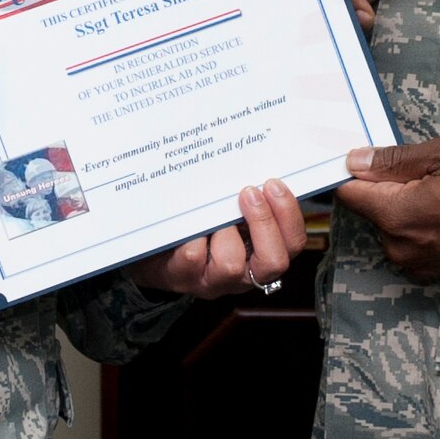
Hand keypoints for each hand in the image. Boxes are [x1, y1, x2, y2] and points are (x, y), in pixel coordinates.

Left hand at [129, 177, 306, 298]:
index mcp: (259, 254)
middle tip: (248, 192)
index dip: (288, 214)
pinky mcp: (181, 277)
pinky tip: (185, 216)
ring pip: (231, 264)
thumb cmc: (192, 227)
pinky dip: (191, 232)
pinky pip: (192, 254)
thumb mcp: (222, 212)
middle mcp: (241, 274)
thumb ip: (242, 197)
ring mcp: (211, 280)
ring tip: (211, 208)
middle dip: (264, 222)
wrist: (147, 250)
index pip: (292, 243)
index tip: (273, 183)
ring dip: (224, 230)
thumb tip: (254, 159)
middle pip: (274, 262)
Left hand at [332, 135, 439, 281]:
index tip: (371, 158)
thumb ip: (395, 159)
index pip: (349, 193)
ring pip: (393, 226)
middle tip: (428, 173)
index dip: (355, 171)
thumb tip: (356, 160)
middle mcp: (399, 247)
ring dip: (407, 208)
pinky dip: (423, 226)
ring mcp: (416, 263)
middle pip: (372, 210)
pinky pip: (412, 242)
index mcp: (397, 216)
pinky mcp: (433, 272)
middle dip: (388, 188)